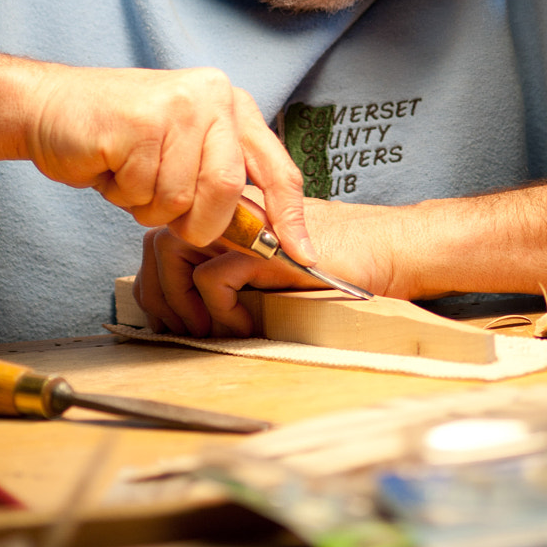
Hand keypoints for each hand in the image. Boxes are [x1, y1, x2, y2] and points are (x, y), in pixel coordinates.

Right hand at [24, 64, 314, 260]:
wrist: (48, 108)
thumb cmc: (118, 139)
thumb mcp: (183, 152)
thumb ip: (220, 181)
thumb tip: (262, 236)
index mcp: (231, 104)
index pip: (277, 168)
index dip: (290, 217)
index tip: (303, 255)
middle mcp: (212, 96)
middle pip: (227, 191)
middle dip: (196, 222)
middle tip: (165, 211)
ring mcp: (177, 105)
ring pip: (180, 198)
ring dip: (148, 205)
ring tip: (129, 173)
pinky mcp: (140, 121)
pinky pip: (143, 191)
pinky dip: (122, 194)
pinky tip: (110, 164)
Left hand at [133, 198, 401, 336]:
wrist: (389, 250)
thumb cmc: (339, 267)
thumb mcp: (275, 274)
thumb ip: (236, 277)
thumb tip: (189, 313)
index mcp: (231, 218)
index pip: (165, 238)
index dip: (158, 282)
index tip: (170, 321)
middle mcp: (231, 215)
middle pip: (159, 243)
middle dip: (158, 295)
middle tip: (178, 331)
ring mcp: (245, 227)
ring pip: (173, 251)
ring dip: (180, 301)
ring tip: (208, 330)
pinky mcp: (263, 248)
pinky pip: (212, 278)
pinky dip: (220, 310)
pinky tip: (247, 324)